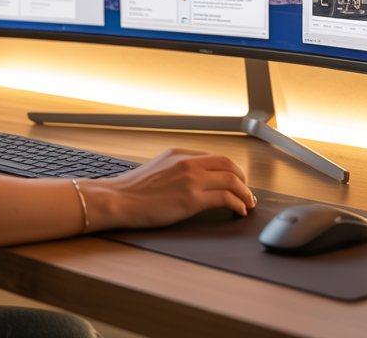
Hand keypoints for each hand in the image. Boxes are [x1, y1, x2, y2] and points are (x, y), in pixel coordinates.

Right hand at [86, 148, 255, 229]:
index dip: (231, 170)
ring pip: (232, 180)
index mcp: (179, 154)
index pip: (215, 157)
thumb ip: (176, 169)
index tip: (236, 180)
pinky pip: (225, 198)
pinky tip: (238, 211)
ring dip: (244, 193)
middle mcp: (188, 163)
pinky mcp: (192, 199)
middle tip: (246, 192)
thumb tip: (192, 180)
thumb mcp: (157, 169)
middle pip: (228, 164)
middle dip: (243, 179)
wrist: (119, 199)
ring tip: (247, 203)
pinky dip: (238, 204)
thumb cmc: (133, 190)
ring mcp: (191, 179)